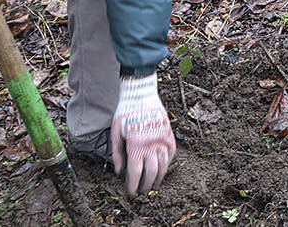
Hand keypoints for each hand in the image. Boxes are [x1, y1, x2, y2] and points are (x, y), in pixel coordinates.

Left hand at [110, 75, 174, 195]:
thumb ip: (117, 154)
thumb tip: (119, 171)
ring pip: (163, 164)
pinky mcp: (169, 133)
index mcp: (136, 145)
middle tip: (143, 191)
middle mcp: (150, 144)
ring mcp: (162, 139)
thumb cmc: (125, 112)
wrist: (140, 94)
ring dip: (159, 177)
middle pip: (151, 172)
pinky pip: (171, 152)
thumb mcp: (115, 133)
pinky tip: (164, 167)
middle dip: (146, 185)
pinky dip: (168, 162)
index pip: (136, 173)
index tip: (132, 192)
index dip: (134, 185)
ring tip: (155, 184)